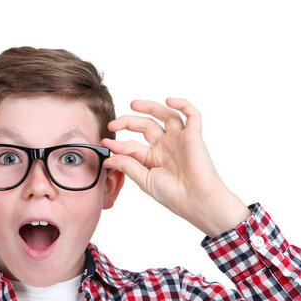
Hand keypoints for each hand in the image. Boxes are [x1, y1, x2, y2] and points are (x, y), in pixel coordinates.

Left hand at [101, 98, 249, 237]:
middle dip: (128, 122)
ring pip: (165, 115)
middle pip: (145, 126)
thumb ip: (127, 166)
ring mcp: (179, 139)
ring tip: (133, 104)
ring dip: (150, 107)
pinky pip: (192, 115)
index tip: (104, 143)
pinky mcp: (193, 136)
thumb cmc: (173, 195)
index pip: (131, 145)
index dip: (117, 144)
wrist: (196, 200)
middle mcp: (165, 146)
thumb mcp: (144, 180)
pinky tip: (169, 100)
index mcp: (152, 158)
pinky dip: (183, 104)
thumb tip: (107, 160)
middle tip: (113, 124)